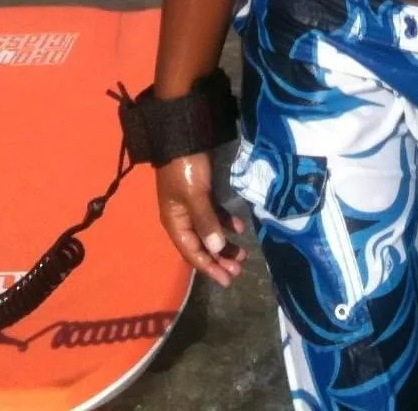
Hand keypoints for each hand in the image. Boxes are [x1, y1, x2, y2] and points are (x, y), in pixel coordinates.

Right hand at [156, 150, 244, 286]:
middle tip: (239, 270)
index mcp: (175, 223)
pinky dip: (225, 223)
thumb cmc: (186, 169)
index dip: (209, 267)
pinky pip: (214, 215)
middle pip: (201, 245)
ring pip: (209, 233)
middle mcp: (182, 218)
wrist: (182, 137)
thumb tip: (216, 249)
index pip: (192, 252)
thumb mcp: (195, 196)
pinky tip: (239, 228)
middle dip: (219, 258)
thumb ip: (206, 222)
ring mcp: (192, 207)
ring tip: (242, 253)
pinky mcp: (201, 194)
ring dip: (224, 244)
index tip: (227, 280)